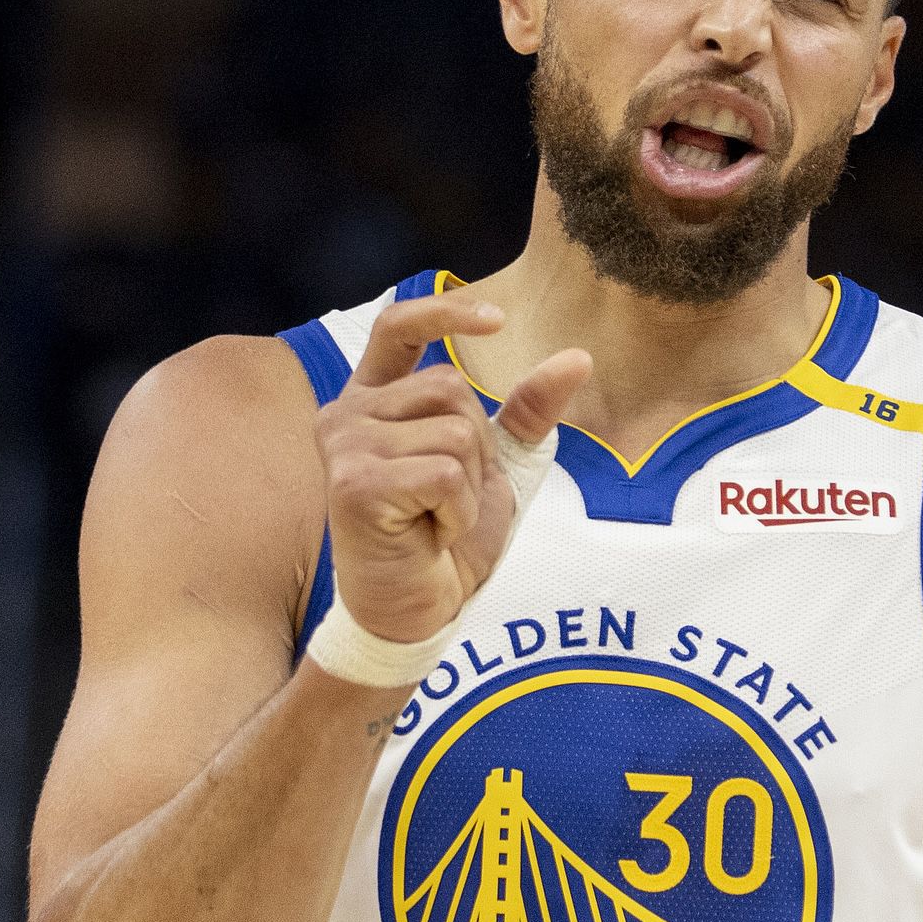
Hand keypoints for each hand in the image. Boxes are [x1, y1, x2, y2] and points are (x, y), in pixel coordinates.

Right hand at [315, 292, 590, 642]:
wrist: (418, 610)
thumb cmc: (445, 539)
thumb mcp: (496, 466)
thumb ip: (526, 411)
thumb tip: (578, 357)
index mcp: (373, 401)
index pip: (398, 327)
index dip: (445, 311)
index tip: (498, 320)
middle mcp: (346, 414)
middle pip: (450, 388)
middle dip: (476, 449)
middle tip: (446, 500)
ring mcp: (344, 446)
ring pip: (454, 432)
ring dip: (468, 487)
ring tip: (435, 519)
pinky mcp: (354, 483)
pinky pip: (445, 474)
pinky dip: (457, 511)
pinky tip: (430, 536)